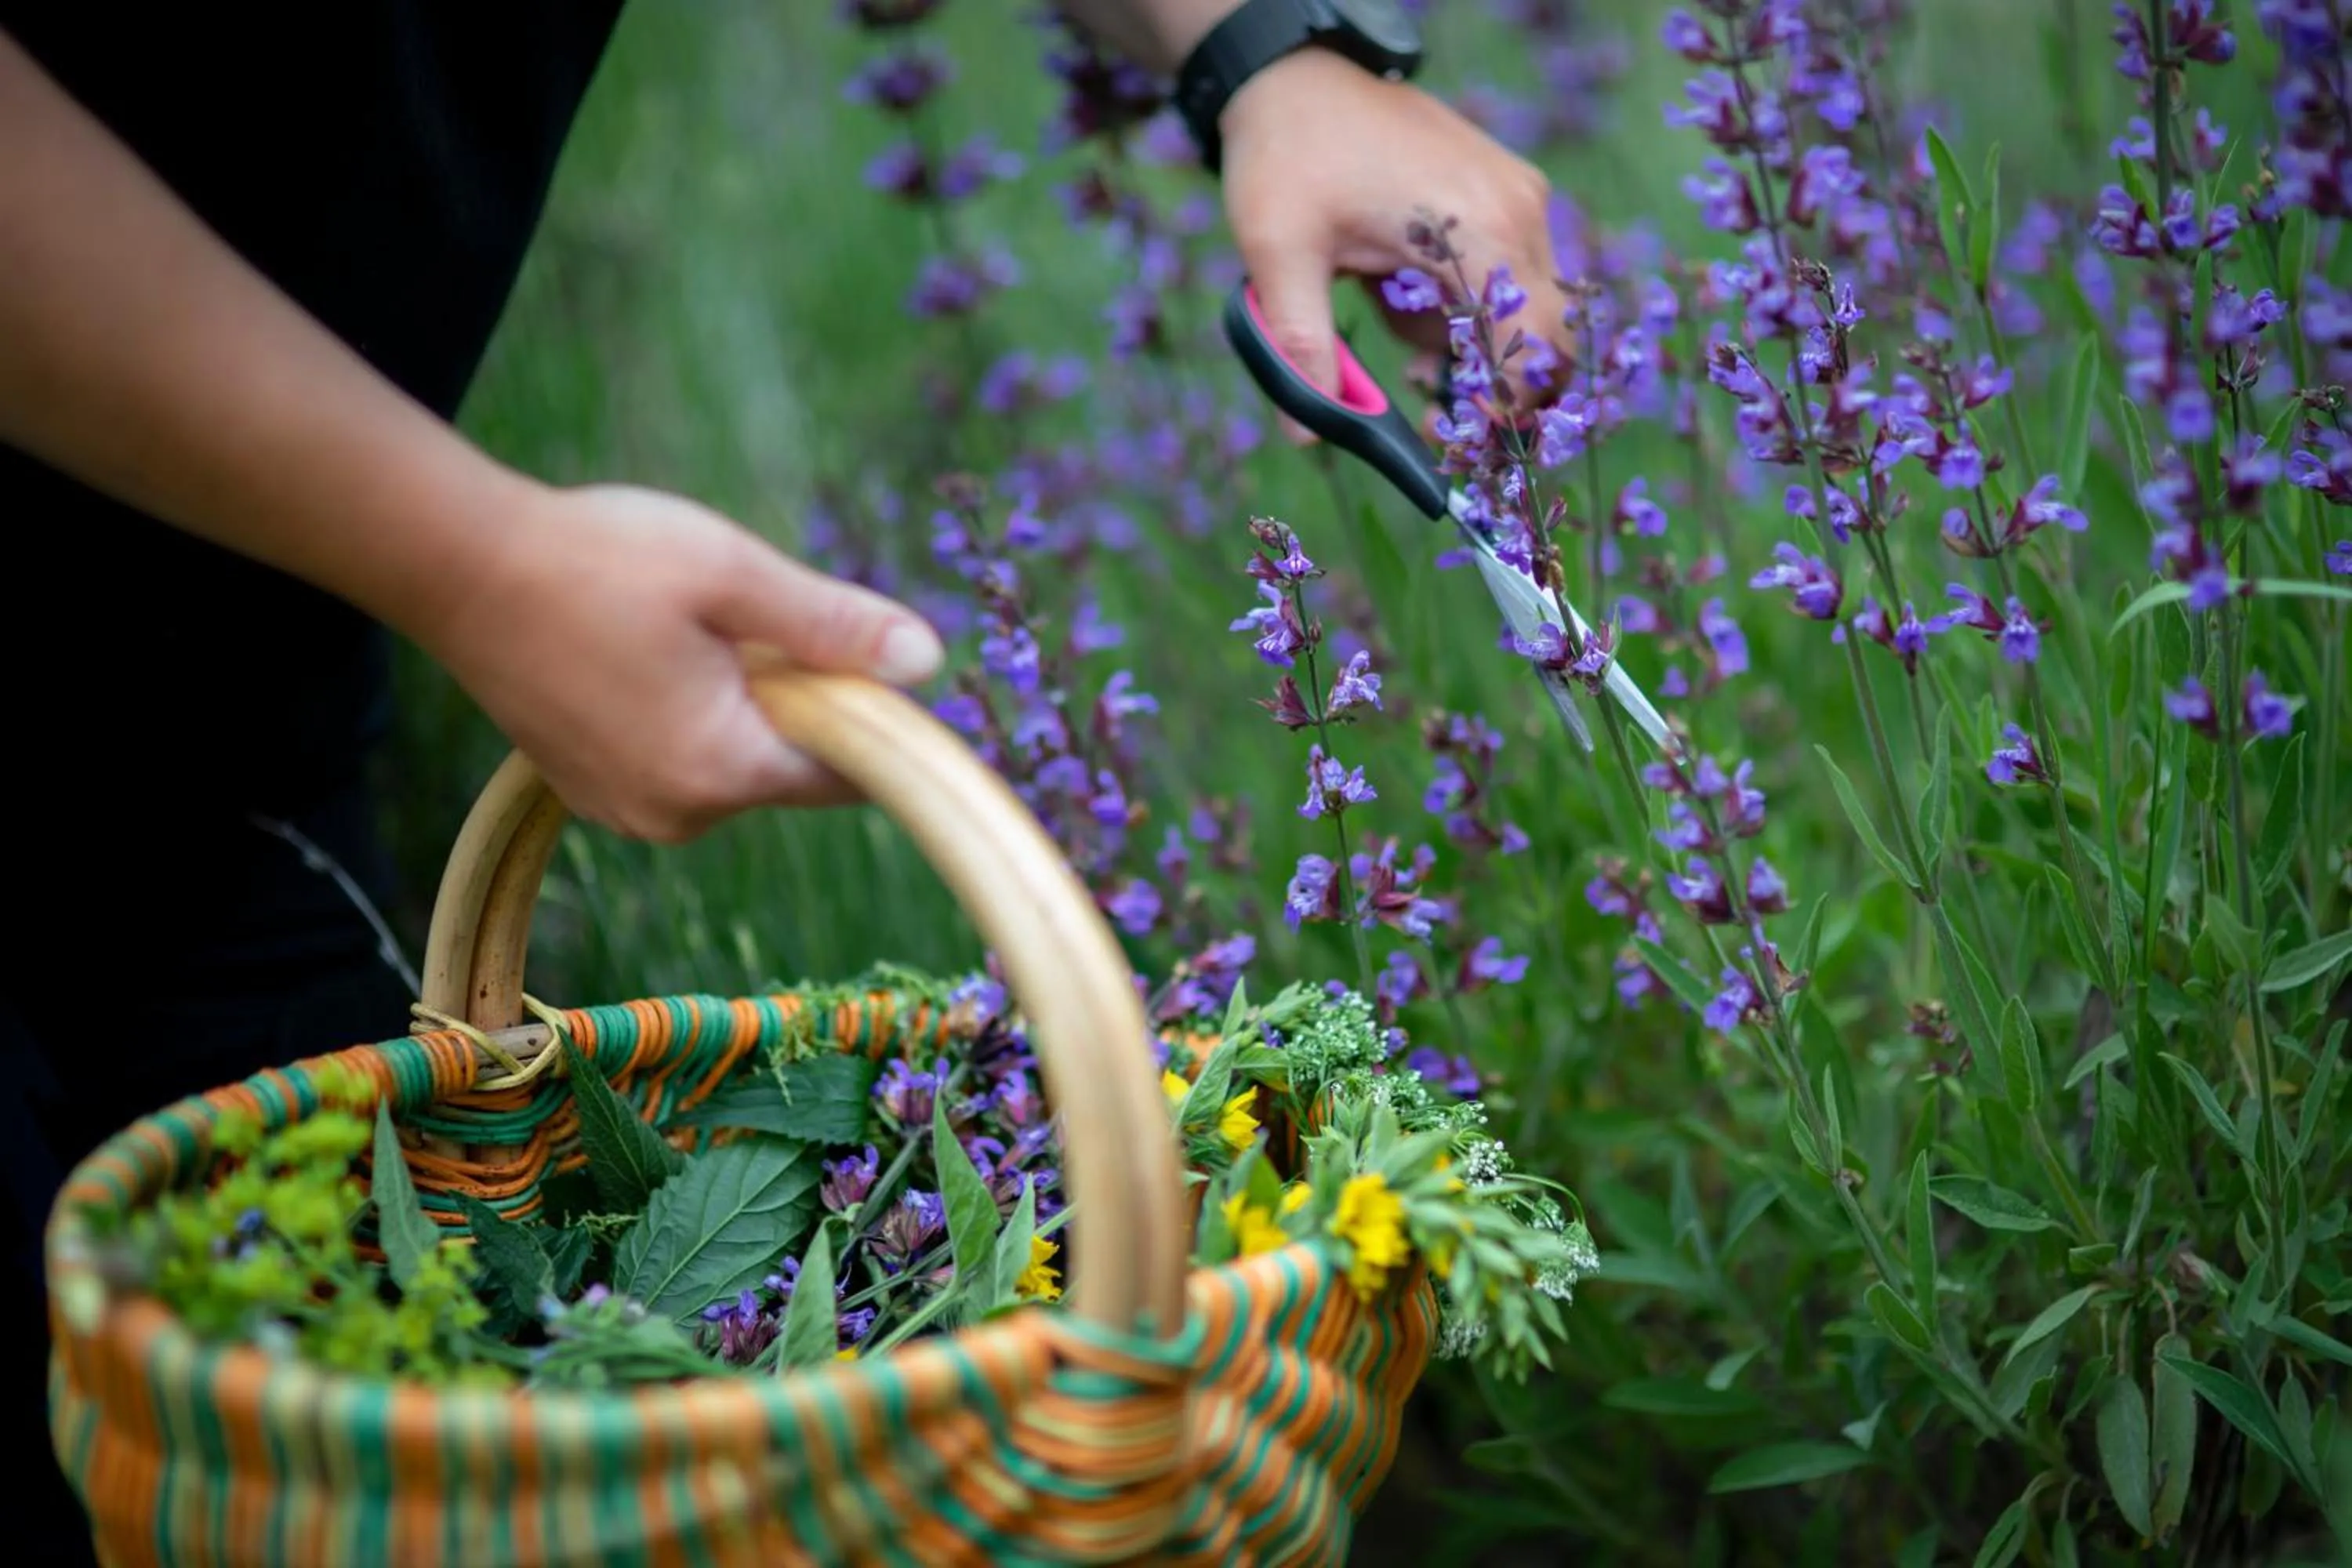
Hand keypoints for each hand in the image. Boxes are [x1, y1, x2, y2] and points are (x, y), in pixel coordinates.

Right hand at [414, 482, 945, 843]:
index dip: (873, 719)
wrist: (455, 564)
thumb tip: (929, 662)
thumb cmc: (597, 560)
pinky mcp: (591, 793)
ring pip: (733, 763)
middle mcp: (675, 816)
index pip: (846, 775)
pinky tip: (646, 652)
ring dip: (738, 704)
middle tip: (745, 616)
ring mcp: (626, 811)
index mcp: (720, 771)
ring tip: (680, 629)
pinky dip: (687, 714)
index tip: (863, 653)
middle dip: (795, 700)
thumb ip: (833, 626)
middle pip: (788, 768)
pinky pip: (679, 762)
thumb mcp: (734, 574)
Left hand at [1217, 48, 1571, 429]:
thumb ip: (1301, 349)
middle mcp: (1520, 214)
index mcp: (1480, 231)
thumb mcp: (1279, 256)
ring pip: (1521, 315)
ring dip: (1460, 338)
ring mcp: (1521, 201)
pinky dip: (1460, 303)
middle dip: (1485, 383)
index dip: (1499, 412)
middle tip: (1421, 398)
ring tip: (1384, 300)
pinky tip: (1401, 279)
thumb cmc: (1289, 158)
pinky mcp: (1509, 196)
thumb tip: (1311, 435)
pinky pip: (1507, 278)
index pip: (1529, 351)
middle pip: (1542, 341)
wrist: (1298, 78)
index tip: (1448, 441)